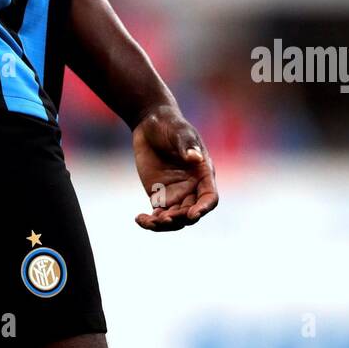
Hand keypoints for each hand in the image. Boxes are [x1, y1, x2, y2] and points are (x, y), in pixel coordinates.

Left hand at [132, 105, 217, 230]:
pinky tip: (139, 219)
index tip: (192, 214)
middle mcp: (192, 188)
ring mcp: (176, 194)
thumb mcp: (179, 132)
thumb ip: (187, 145)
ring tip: (150, 222)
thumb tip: (195, 157)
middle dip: (179, 218)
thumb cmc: (170, 124)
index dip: (203, 208)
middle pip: (191, 212)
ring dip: (165, 224)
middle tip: (164, 217)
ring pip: (175, 219)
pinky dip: (150, 221)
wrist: (150, 123)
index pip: (209, 198)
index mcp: (203, 174)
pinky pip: (157, 215)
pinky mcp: (159, 195)